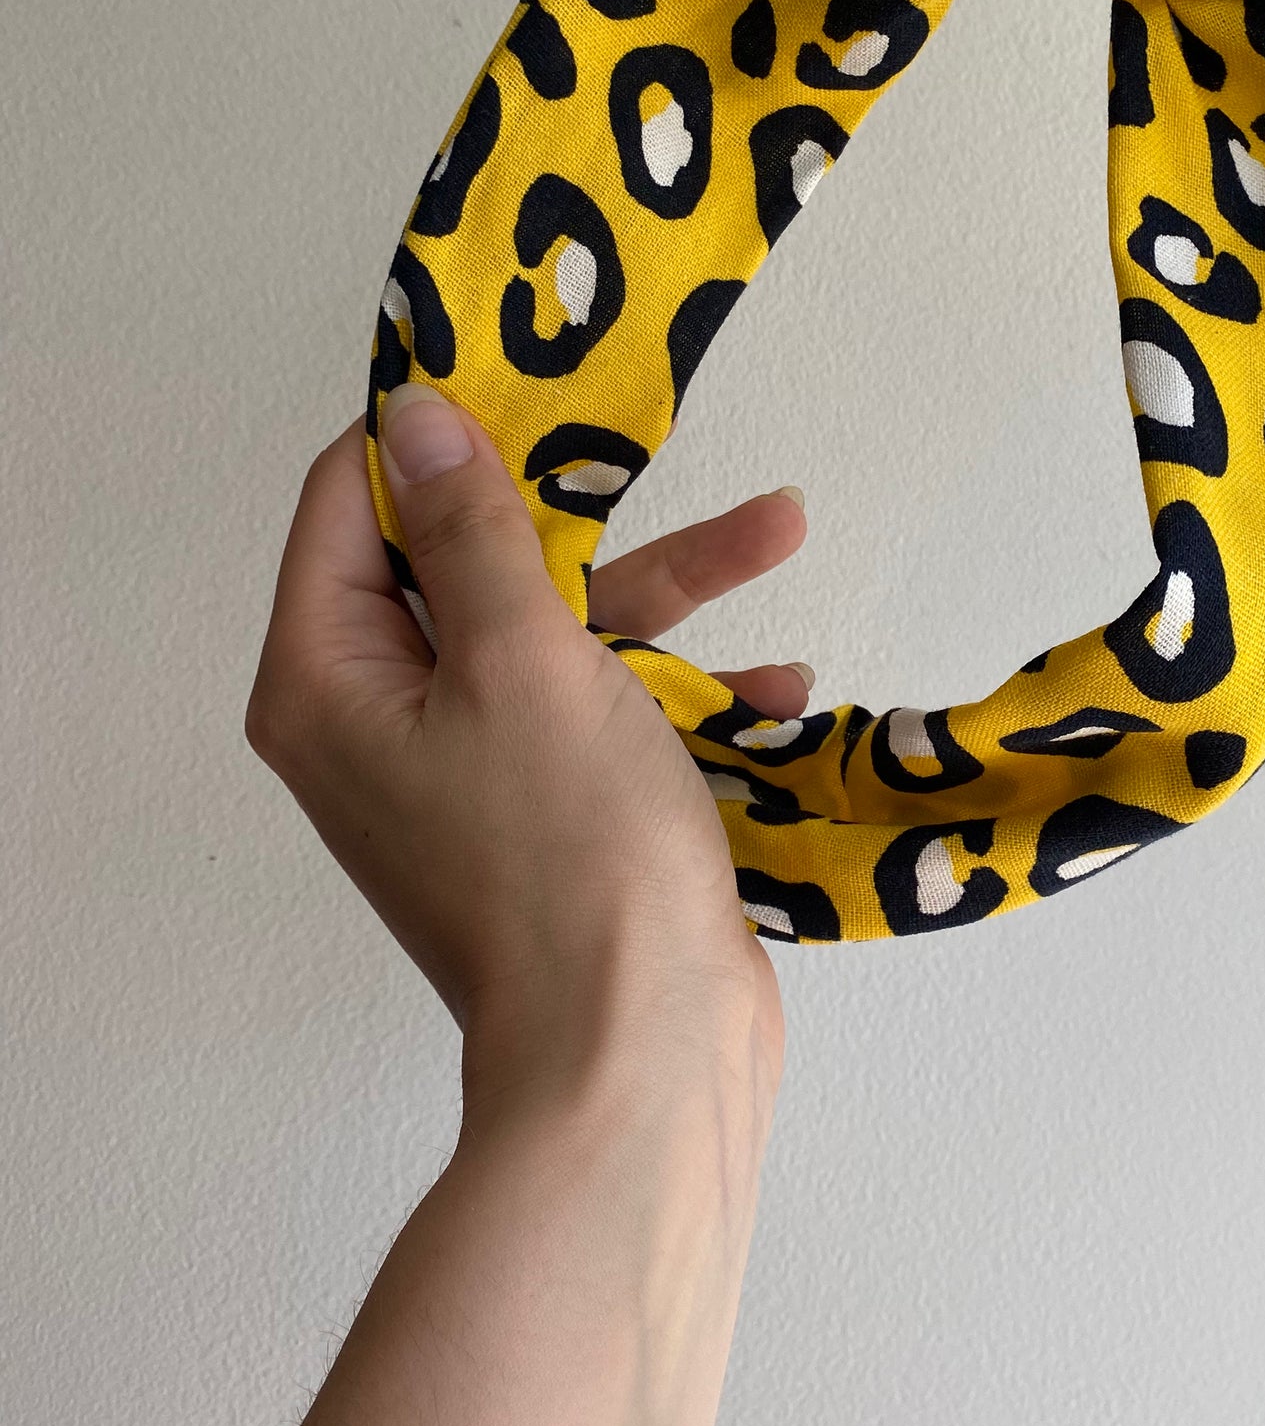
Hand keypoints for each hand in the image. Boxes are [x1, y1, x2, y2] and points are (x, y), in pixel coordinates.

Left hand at [246, 387, 810, 1135]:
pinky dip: (678, 689)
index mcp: (329, 682)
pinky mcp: (549, 812)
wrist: (644, 1054)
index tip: (519, 371)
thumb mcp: (525, 659)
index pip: (350, 504)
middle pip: (462, 562)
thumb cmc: (570, 862)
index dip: (432, 434)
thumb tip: (415, 415)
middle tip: (646, 437)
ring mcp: (467, 771)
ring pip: (552, 632)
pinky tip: (774, 684)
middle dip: (578, 512)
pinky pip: (602, 712)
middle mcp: (380, 722)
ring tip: (773, 527)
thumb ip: (472, 532)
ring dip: (661, 591)